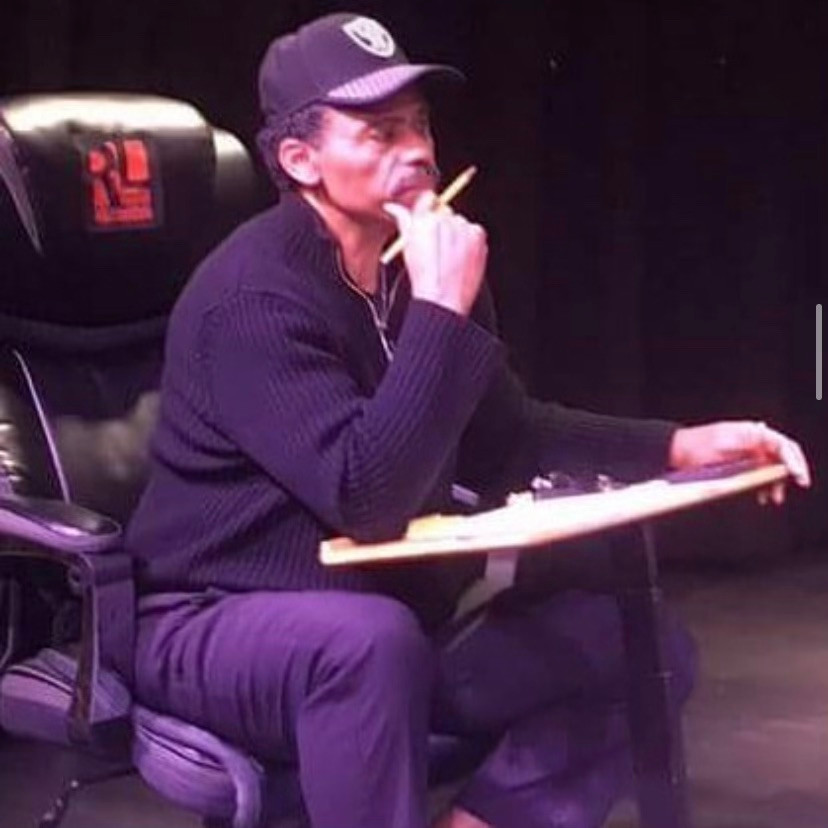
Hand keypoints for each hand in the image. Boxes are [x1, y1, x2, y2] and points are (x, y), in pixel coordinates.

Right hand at [383, 192, 486, 316]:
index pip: (428, 199)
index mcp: (423, 219)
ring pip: (460, 222)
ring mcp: (462, 226)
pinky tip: (461, 257)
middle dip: (443, 225)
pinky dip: (470, 242)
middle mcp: (443, 218)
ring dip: (457, 234)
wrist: (443, 297)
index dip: (429, 211)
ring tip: (450, 256)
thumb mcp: (407, 246)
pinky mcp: (478, 234)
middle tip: (439, 248)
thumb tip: (392, 207)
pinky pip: (474, 231)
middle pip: (445, 211)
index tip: (430, 224)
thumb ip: (402, 220)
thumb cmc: (423, 276)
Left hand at [668, 421, 810, 503]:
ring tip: (772, 498)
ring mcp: (746, 450)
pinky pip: (759, 471)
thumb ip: (746, 458)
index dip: (793, 461)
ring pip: (771, 466)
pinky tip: (761, 495)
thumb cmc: (694, 447)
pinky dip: (763, 483)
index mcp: (750, 432)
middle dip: (786, 475)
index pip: (782, 445)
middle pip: (781, 457)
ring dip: (775, 482)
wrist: (675, 450)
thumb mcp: (722, 452)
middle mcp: (751, 439)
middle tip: (782, 493)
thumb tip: (767, 463)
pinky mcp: (740, 461)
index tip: (797, 476)